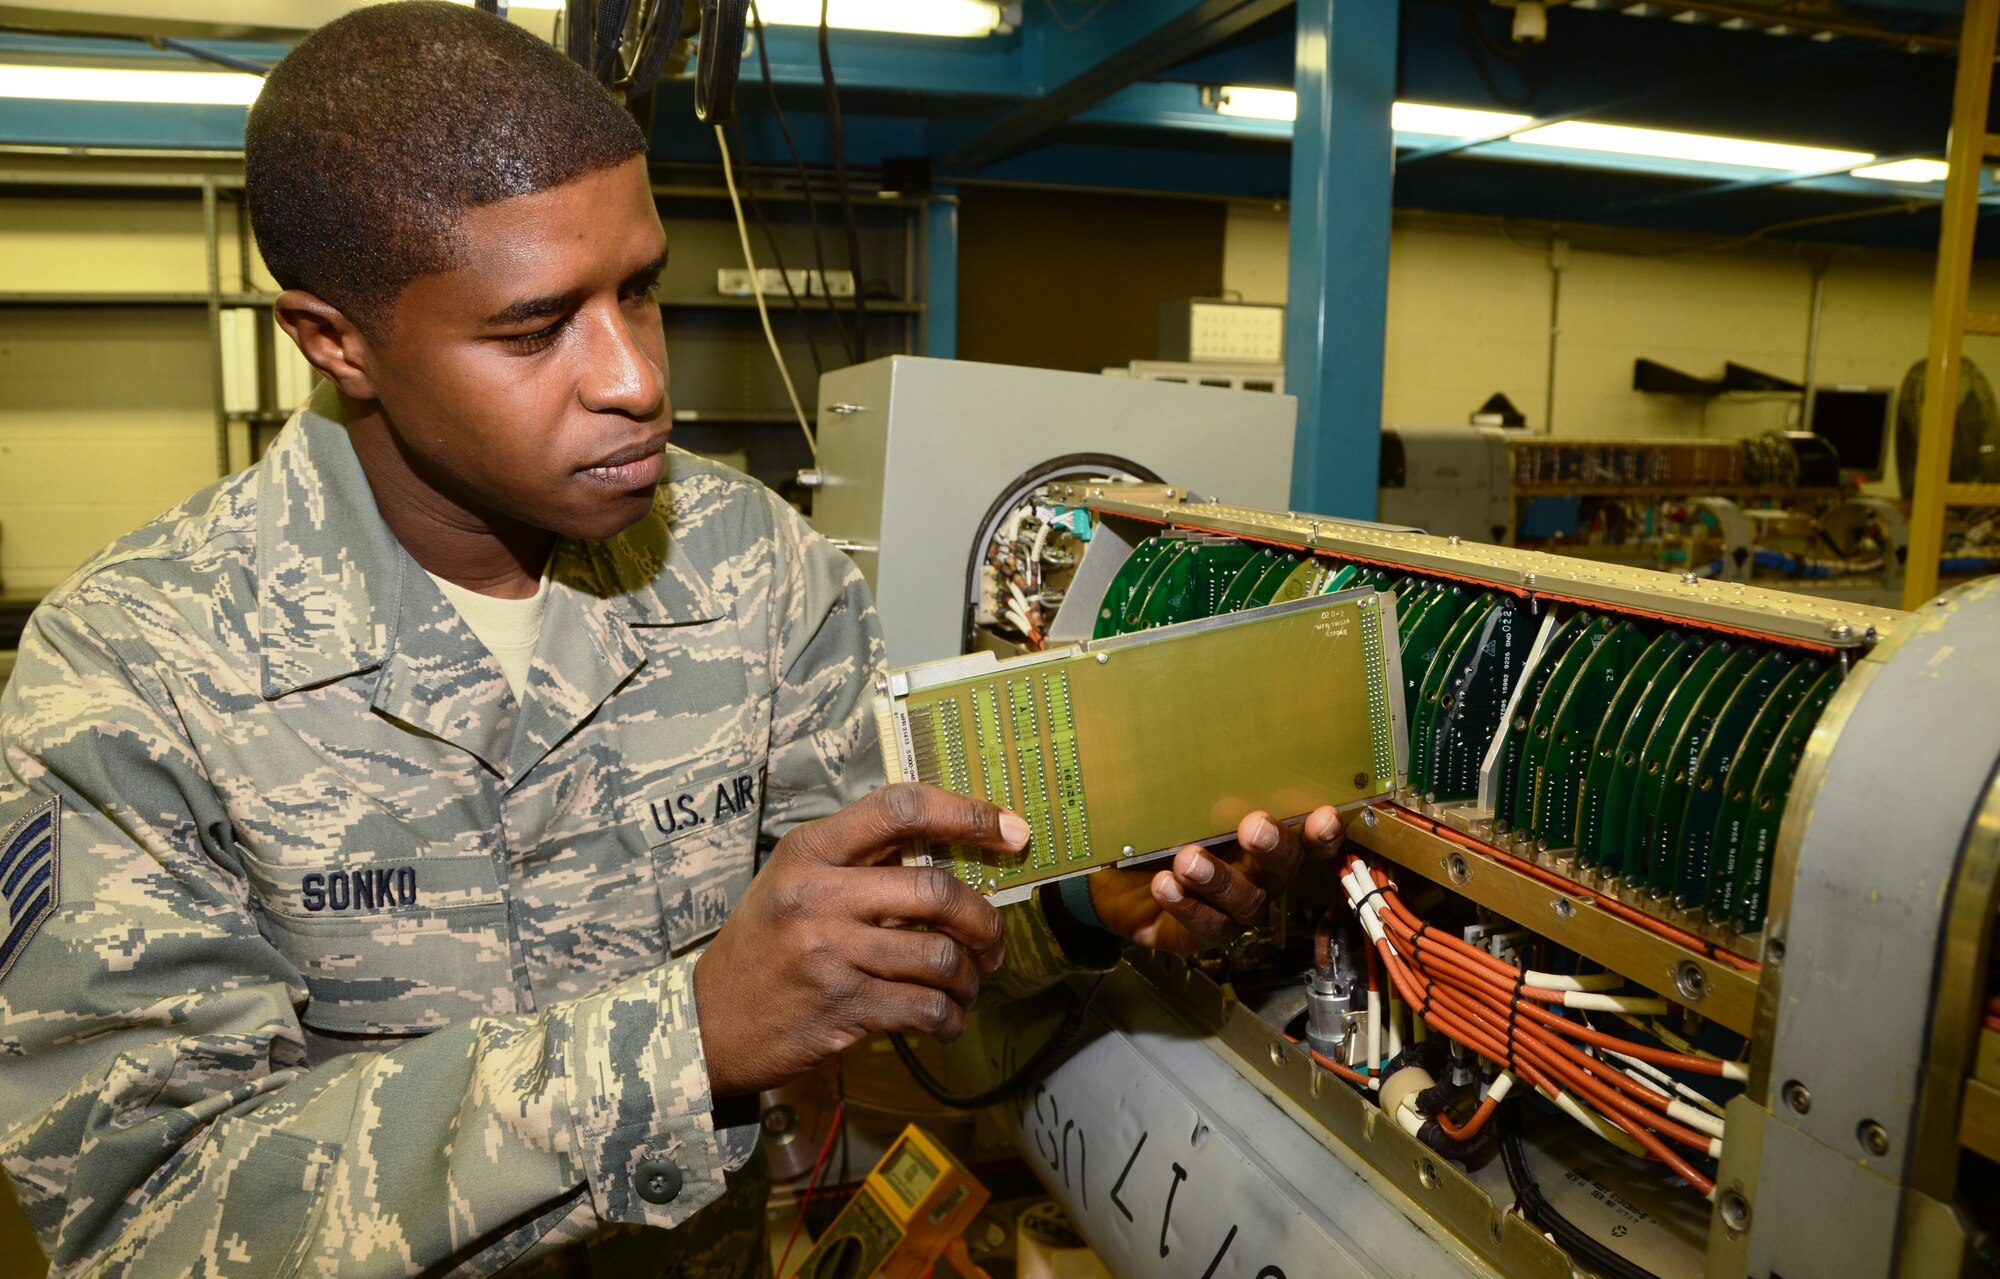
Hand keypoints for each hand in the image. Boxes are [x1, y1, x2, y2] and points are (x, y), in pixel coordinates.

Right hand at [693, 782, 1025, 1096]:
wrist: (707, 1022)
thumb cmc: (764, 946)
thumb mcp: (794, 881)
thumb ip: (860, 862)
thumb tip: (952, 852)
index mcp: (811, 851)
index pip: (901, 809)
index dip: (967, 814)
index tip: (1011, 830)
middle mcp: (819, 895)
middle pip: (936, 890)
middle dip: (983, 920)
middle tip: (994, 941)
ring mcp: (830, 954)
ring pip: (940, 957)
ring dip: (970, 977)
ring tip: (968, 985)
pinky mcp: (842, 1008)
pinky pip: (924, 1009)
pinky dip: (950, 1019)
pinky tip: (947, 1020)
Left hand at [1086, 807, 1343, 954]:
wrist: (1107, 875)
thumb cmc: (1152, 830)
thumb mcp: (1171, 802)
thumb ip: (1195, 785)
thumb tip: (1205, 746)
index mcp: (1260, 840)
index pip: (1305, 838)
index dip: (1321, 831)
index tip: (1323, 815)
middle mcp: (1255, 877)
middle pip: (1282, 869)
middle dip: (1273, 848)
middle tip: (1254, 827)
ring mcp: (1231, 910)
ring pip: (1245, 901)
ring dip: (1219, 879)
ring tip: (1188, 859)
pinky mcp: (1199, 935)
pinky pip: (1205, 926)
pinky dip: (1186, 905)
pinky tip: (1165, 885)